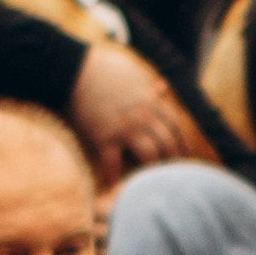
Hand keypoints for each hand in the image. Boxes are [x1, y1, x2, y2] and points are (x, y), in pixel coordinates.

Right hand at [70, 44, 193, 177]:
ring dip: (151, 170)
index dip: (182, 143)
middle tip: (171, 175)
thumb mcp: (131, 71)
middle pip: (167, 144)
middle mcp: (142, 116)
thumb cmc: (101, 67)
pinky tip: (115, 187)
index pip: (175, 126)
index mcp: (150, 101)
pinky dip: (115, 178)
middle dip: (172, 161)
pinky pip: (113, 164)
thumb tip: (163, 86)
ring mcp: (123, 128)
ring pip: (149, 155)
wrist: (71, 68)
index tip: (184, 156)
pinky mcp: (104, 137)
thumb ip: (149, 83)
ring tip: (150, 181)